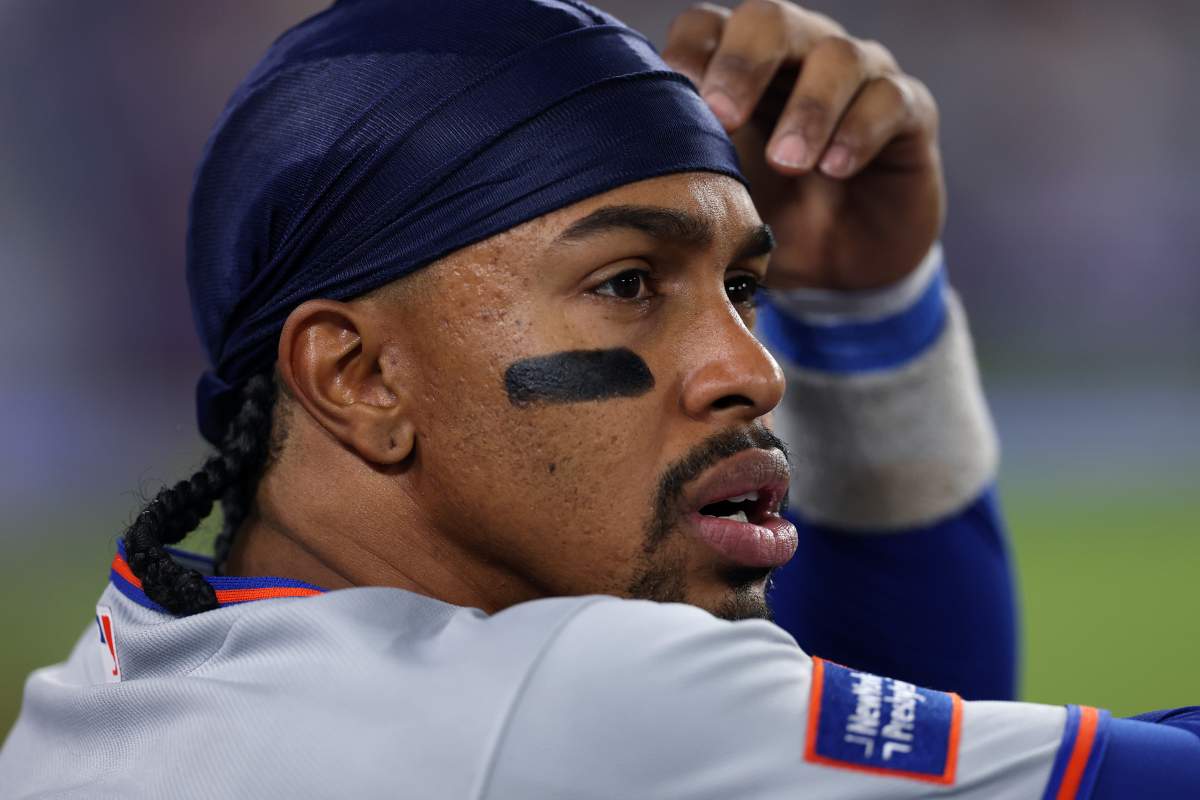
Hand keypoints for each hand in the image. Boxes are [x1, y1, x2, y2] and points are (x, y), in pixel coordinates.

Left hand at [663, 0, 943, 290]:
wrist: (840, 267)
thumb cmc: (771, 220)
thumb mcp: (719, 199)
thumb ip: (682, 171)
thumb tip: (625, 160)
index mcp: (744, 68)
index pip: (710, 26)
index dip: (690, 50)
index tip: (671, 92)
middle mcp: (801, 55)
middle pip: (770, 21)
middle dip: (742, 65)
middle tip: (721, 116)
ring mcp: (860, 77)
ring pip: (838, 56)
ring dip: (807, 109)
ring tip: (788, 162)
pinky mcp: (910, 112)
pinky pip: (891, 99)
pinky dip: (859, 130)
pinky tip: (835, 167)